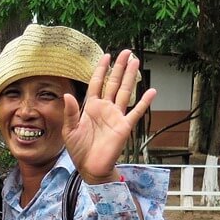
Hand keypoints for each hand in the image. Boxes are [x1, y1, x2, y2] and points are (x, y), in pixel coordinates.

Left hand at [62, 49, 155, 183]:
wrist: (90, 167)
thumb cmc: (79, 150)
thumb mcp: (70, 131)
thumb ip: (70, 112)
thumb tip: (67, 94)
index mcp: (91, 108)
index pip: (97, 84)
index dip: (101, 70)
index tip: (106, 56)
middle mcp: (105, 109)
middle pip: (113, 83)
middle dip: (119, 68)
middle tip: (126, 52)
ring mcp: (116, 116)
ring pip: (125, 92)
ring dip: (130, 77)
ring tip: (136, 62)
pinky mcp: (124, 127)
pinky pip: (136, 112)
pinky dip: (144, 102)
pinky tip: (152, 91)